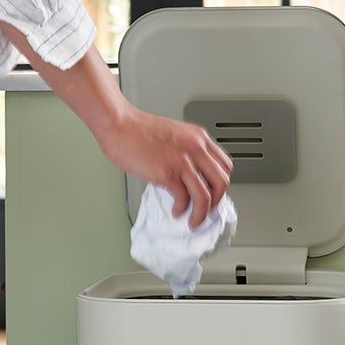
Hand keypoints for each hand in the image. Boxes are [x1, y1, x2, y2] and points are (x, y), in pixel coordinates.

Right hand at [96, 107, 233, 227]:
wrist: (119, 125)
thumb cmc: (138, 130)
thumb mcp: (174, 135)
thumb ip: (185, 152)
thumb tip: (187, 176)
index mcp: (198, 137)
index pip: (224, 165)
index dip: (221, 184)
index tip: (214, 194)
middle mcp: (195, 148)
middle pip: (221, 182)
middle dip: (216, 202)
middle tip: (208, 210)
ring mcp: (182, 161)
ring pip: (205, 196)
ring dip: (201, 214)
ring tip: (194, 220)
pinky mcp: (166, 173)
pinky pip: (183, 198)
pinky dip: (181, 209)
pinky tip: (176, 210)